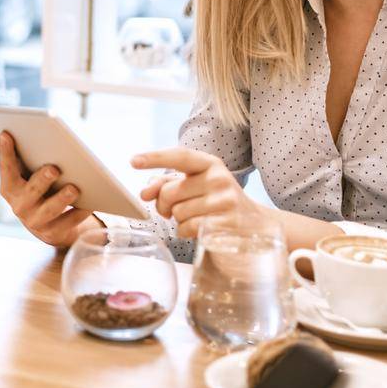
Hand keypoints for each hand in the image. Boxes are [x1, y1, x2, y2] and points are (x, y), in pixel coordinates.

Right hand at [0, 131, 100, 248]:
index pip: (6, 168)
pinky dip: (79, 213)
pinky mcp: (53, 233)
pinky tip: (89, 204)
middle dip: (42, 180)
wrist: (47, 224)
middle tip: (54, 169)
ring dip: (62, 198)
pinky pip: (67, 223)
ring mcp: (35, 222)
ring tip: (74, 188)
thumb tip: (44, 135)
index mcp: (10, 188)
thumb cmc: (39, 188)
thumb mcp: (29, 175)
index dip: (5, 152)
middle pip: (31, 191)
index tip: (6, 134)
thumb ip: (30, 159)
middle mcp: (19, 206)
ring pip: (50, 210)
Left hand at [132, 147, 270, 239]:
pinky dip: (185, 231)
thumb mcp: (194, 186)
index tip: (133, 161)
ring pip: (177, 212)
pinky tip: (199, 229)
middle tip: (172, 209)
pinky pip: (187, 228)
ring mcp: (225, 201)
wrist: (253, 225)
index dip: (155, 158)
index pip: (180, 156)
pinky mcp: (226, 223)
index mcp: (210, 164)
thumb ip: (166, 184)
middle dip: (164, 204)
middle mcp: (219, 179)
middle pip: (170, 192)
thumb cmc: (215, 202)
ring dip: (178, 219)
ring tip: (194, 217)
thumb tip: (145, 193)